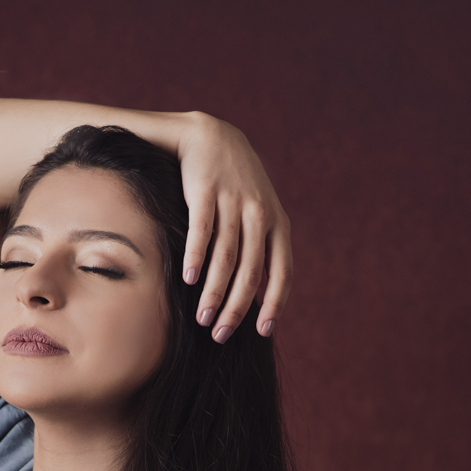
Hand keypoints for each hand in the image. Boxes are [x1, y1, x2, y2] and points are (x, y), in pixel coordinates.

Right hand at [174, 111, 291, 342]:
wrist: (210, 136)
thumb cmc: (234, 186)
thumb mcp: (258, 214)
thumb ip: (261, 251)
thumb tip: (261, 299)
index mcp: (278, 223)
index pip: (282, 271)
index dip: (274, 303)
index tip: (262, 332)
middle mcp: (260, 213)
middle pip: (251, 272)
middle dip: (235, 308)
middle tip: (219, 335)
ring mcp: (234, 200)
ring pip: (226, 258)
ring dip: (213, 292)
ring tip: (201, 319)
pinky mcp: (206, 190)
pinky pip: (202, 232)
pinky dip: (196, 258)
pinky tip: (188, 280)